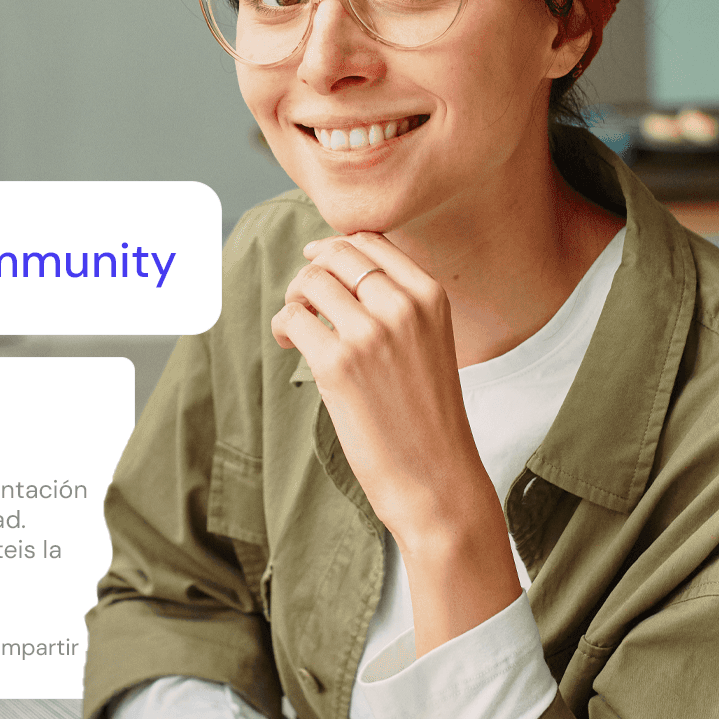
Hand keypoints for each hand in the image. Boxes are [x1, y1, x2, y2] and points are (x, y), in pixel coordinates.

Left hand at [270, 232, 518, 654]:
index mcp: (430, 296)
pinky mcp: (337, 364)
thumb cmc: (427, 417)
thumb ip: (399, 306)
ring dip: (294, 299)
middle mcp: (402, 305)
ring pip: (310, 282)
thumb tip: (341, 273)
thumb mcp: (430, 344)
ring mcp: (369, 332)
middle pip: (337, 255)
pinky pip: (293, 319)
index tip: (318, 260)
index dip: (336, 247)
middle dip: (312, 270)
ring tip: (296, 327)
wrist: (435, 477)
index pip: (372, 242)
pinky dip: (283, 326)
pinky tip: (289, 345)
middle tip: (303, 298)